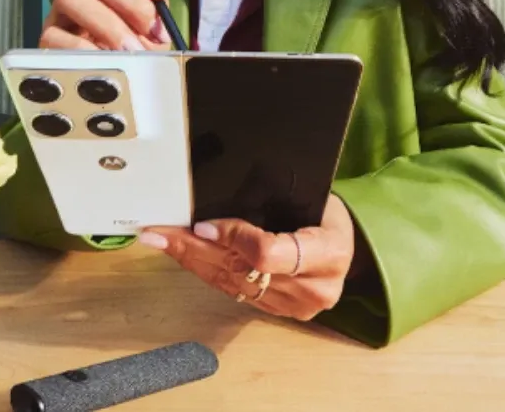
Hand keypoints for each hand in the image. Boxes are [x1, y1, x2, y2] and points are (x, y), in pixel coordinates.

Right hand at [42, 0, 171, 50]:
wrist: (116, 80)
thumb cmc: (135, 47)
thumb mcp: (153, 27)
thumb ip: (158, 3)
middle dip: (130, 2)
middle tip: (150, 30)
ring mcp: (60, 11)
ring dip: (107, 24)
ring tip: (130, 50)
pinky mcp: (47, 38)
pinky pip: (55, 35)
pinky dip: (85, 48)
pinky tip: (105, 60)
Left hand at [139, 195, 356, 320]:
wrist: (345, 249)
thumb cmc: (327, 215)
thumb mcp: (314, 197)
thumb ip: (275, 200)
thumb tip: (221, 192)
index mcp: (329, 254)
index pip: (269, 254)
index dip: (233, 240)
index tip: (201, 226)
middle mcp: (313, 288)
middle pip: (242, 271)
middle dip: (194, 249)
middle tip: (159, 232)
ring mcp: (293, 306)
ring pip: (230, 284)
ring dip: (190, 260)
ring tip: (159, 240)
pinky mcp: (274, 311)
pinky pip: (231, 291)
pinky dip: (203, 270)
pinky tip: (180, 254)